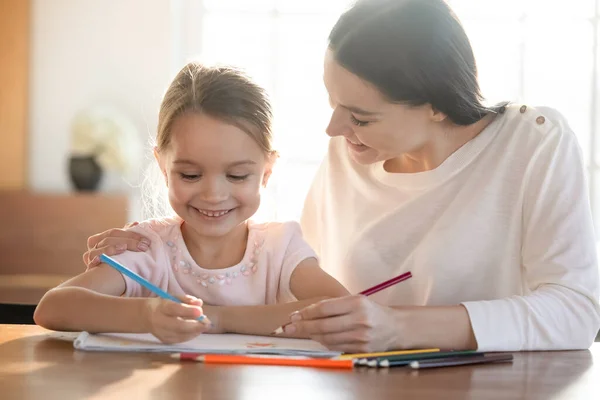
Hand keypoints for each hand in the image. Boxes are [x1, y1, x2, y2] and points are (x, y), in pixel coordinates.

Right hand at [83, 222, 150, 268]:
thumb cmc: (117, 259)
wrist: (105, 278)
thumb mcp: (122, 245)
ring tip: (123, 248)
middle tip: (143, 246)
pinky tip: (100, 260)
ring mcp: (90, 257)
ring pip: (100, 249)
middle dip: (128, 242)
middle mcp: (94, 246)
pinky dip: (95, 260)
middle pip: (109, 239)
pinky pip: (91, 263)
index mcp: (100, 238)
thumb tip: (136, 224)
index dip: (130, 234)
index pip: (114, 232)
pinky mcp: (90, 268)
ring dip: (111, 248)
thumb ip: (126, 235)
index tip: (145, 240)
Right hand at [144, 295, 210, 343]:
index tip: (200, 311)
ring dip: (196, 331)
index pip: (175, 309)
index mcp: (162, 308)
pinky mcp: (165, 340)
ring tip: (204, 325)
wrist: (146, 316)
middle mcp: (160, 322)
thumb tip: (199, 303)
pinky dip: (191, 335)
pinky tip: (196, 330)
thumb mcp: (174, 298)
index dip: (188, 311)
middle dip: (196, 326)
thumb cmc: (164, 305)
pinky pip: (181, 339)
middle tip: (208, 323)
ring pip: (182, 335)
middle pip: (179, 326)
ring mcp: (162, 333)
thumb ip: (187, 299)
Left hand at [283, 295, 403, 352]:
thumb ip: (334, 305)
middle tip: (288, 326)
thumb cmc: (371, 311)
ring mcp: (361, 336)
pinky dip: (324, 342)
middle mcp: (360, 320)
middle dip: (303, 326)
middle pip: (324, 325)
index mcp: (357, 303)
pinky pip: (336, 347)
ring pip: (328, 338)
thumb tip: (307, 313)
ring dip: (312, 335)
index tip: (294, 315)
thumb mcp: (356, 300)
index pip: (325, 308)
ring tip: (301, 331)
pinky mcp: (362, 349)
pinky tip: (317, 338)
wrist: (396, 327)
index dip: (307, 312)